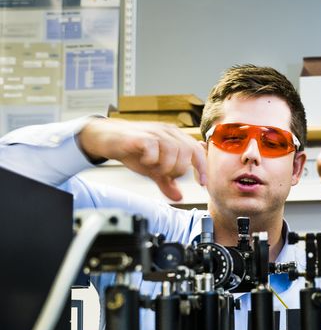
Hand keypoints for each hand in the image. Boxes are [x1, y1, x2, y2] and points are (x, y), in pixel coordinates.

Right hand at [77, 118, 206, 200]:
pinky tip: (146, 162)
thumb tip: (179, 197)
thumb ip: (167, 182)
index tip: (202, 183)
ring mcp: (155, 132)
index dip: (202, 167)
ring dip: (166, 166)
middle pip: (187, 151)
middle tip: (166, 175)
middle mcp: (168, 132)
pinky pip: (154, 147)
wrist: (109, 139)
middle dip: (179, 169)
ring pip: (173, 149)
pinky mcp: (141, 135)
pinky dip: (152, 159)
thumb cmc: (134, 151)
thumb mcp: (153, 170)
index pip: (197, 150)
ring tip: (155, 169)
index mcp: (176, 138)